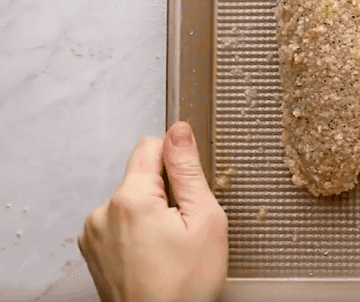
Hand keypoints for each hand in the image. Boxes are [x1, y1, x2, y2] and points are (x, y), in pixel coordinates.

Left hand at [79, 122, 227, 301]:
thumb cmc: (187, 286)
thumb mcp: (206, 221)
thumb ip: (189, 171)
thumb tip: (179, 133)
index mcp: (130, 200)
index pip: (150, 146)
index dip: (177, 160)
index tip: (190, 186)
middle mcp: (103, 213)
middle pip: (141, 177)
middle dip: (167, 193)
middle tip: (186, 228)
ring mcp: (94, 234)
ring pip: (131, 202)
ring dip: (151, 215)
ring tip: (170, 248)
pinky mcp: (93, 251)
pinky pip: (119, 224)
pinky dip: (138, 233)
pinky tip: (155, 257)